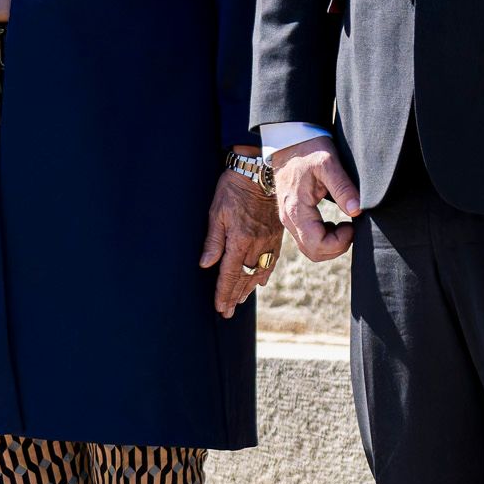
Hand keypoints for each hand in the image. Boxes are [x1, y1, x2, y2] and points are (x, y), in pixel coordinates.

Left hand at [201, 156, 279, 313]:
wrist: (260, 171)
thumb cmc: (234, 189)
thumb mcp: (217, 211)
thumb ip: (213, 240)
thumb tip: (206, 264)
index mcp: (240, 240)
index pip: (230, 274)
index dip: (224, 293)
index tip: (220, 308)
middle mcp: (256, 244)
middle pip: (245, 278)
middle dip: (234, 296)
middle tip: (228, 312)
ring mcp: (269, 240)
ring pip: (259, 272)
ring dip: (248, 288)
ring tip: (240, 300)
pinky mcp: (277, 234)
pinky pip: (272, 260)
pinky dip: (265, 274)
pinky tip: (260, 281)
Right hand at [271, 136, 361, 263]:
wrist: (289, 140)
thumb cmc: (308, 149)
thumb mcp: (328, 162)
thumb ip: (342, 187)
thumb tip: (357, 210)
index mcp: (296, 209)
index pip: (317, 245)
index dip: (340, 242)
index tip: (352, 224)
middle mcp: (289, 219)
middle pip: (313, 252)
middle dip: (337, 246)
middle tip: (351, 227)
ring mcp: (289, 219)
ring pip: (310, 248)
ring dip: (331, 243)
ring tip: (345, 224)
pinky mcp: (293, 217)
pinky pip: (307, 239)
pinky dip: (324, 238)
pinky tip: (334, 222)